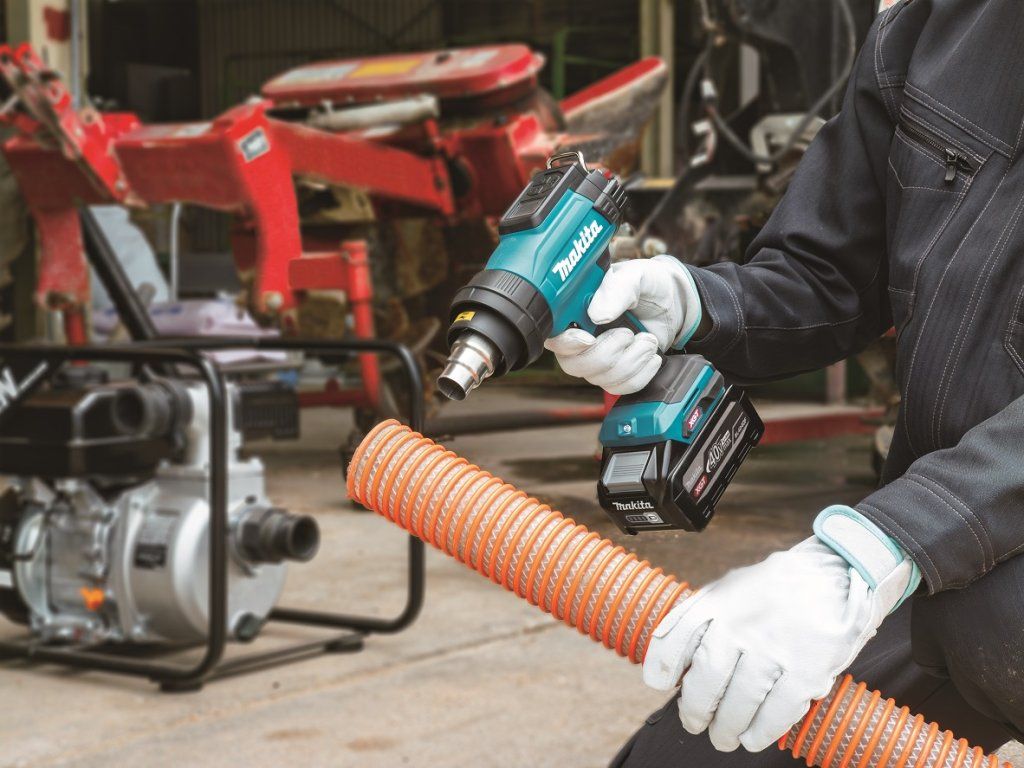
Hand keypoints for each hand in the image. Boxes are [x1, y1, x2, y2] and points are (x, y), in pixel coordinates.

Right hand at [543, 255, 702, 394]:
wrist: (673, 305)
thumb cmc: (648, 286)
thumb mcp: (637, 277)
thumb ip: (618, 290)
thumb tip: (597, 314)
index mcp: (575, 312)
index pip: (554, 336)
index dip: (568, 342)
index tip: (590, 338)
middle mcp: (580, 339)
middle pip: (575, 365)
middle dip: (609, 352)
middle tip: (629, 333)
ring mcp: (597, 360)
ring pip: (602, 379)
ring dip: (632, 360)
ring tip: (647, 339)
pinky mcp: (616, 375)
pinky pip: (621, 387)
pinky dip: (642, 372)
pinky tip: (649, 354)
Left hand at [642, 507, 918, 752]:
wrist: (838, 574)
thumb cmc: (776, 587)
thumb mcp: (730, 587)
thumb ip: (695, 616)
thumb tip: (662, 659)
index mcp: (721, 602)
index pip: (679, 637)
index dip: (664, 666)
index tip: (660, 686)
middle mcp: (744, 624)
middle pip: (708, 679)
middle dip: (697, 710)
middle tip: (696, 725)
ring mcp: (777, 647)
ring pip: (741, 701)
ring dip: (728, 727)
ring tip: (724, 738)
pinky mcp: (809, 667)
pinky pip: (780, 710)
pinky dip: (763, 730)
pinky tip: (754, 738)